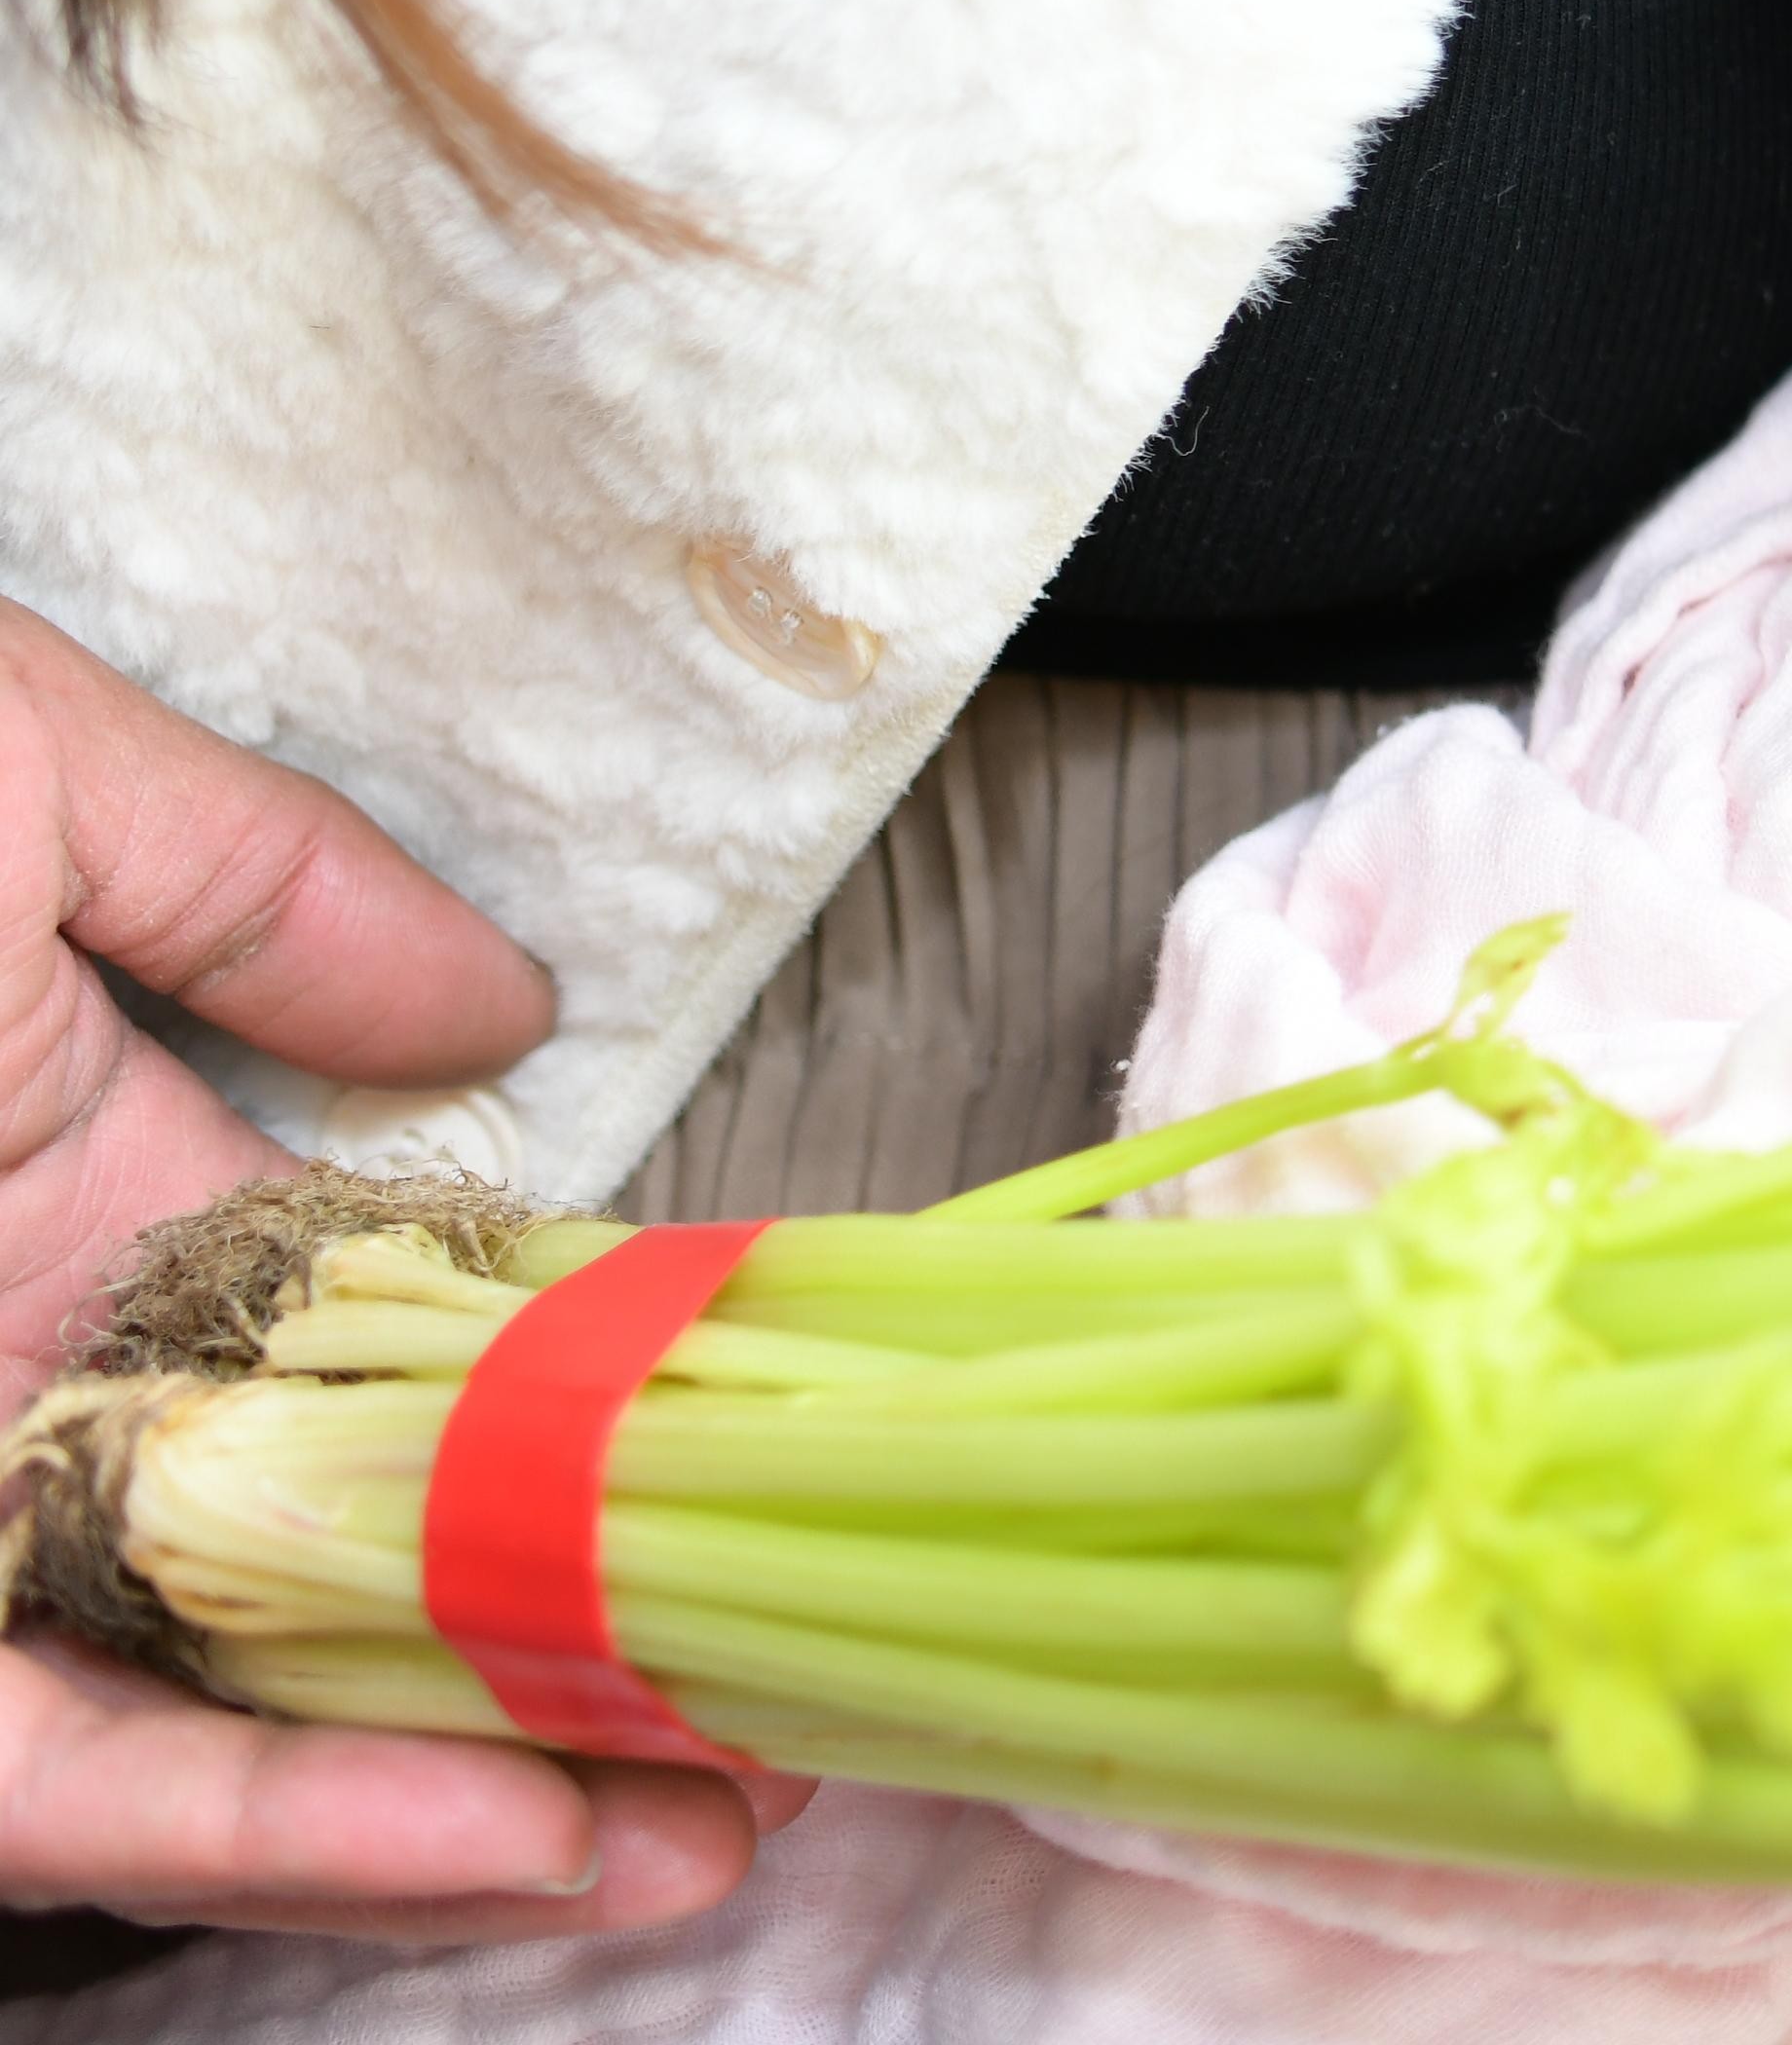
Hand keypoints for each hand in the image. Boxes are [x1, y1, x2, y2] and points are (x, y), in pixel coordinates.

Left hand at [0, 600, 799, 1938]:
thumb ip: (251, 878)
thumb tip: (499, 1002)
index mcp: (58, 1189)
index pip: (370, 1339)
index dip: (573, 1404)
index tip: (764, 1444)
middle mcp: (10, 1399)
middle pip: (324, 1568)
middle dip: (562, 1654)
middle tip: (793, 1706)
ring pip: (222, 1725)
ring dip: (478, 1800)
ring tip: (706, 1823)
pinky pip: (66, 1785)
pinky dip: (291, 1830)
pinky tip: (510, 1834)